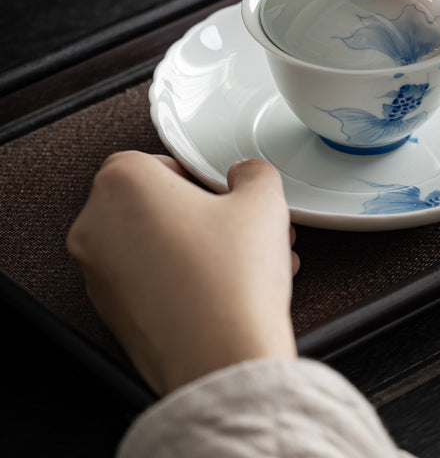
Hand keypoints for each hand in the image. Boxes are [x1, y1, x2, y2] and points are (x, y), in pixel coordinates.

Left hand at [67, 152, 298, 394]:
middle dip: (204, 212)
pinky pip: (151, 279)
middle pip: (155, 203)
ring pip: (155, 243)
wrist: (222, 358)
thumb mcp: (262, 200)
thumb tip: (247, 175)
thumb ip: (253, 173)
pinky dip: (185, 276)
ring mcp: (99, 274)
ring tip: (248, 259)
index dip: (197, 174)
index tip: (223, 190)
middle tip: (239, 223)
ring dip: (201, 244)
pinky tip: (231, 286)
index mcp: (122, 185)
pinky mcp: (113, 313)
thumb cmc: (230, 281)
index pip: (154, 159)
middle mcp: (97, 227)